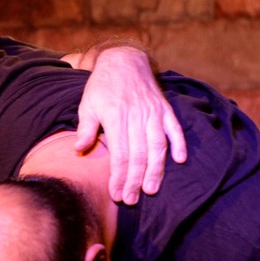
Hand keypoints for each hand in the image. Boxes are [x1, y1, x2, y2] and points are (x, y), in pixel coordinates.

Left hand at [75, 46, 186, 203]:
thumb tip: (79, 150)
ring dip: (156, 170)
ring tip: (152, 189)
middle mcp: (137, 116)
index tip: (117, 194)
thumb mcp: (87, 104)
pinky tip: (180, 160)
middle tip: (132, 200)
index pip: (120, 154)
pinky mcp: (165, 109)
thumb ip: (85, 128)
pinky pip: (175, 129)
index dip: (119, 177)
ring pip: (157, 146)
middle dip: (135, 180)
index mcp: (116, 117)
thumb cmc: (102, 86)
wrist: (123, 60)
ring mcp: (153, 113)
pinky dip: (179, 144)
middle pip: (138, 155)